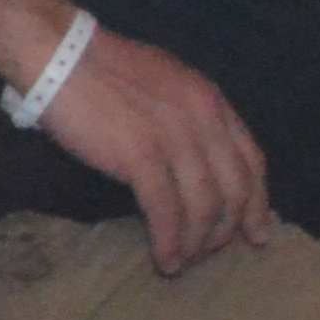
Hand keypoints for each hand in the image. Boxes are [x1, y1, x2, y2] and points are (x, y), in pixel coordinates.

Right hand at [38, 29, 275, 271]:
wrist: (62, 56)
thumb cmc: (103, 69)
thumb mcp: (166, 83)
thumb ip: (189, 115)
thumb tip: (194, 155)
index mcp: (211, 101)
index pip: (251, 160)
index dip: (257, 202)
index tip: (256, 233)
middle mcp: (203, 120)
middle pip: (234, 188)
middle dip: (227, 229)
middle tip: (210, 254)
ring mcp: (174, 138)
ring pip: (205, 205)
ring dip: (197, 243)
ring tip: (181, 263)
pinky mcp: (141, 156)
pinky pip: (166, 210)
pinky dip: (169, 241)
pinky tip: (164, 260)